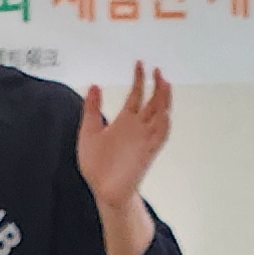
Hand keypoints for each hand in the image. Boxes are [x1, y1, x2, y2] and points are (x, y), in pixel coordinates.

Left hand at [76, 66, 174, 215]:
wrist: (102, 190)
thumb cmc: (97, 166)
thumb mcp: (89, 132)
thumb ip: (91, 109)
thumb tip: (94, 86)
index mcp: (125, 121)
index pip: (137, 95)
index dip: (139, 79)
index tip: (140, 64)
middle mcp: (137, 128)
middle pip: (153, 102)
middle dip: (157, 85)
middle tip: (157, 70)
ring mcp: (144, 140)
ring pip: (160, 116)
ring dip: (164, 101)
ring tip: (165, 85)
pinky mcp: (147, 153)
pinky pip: (159, 138)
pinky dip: (163, 126)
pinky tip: (165, 114)